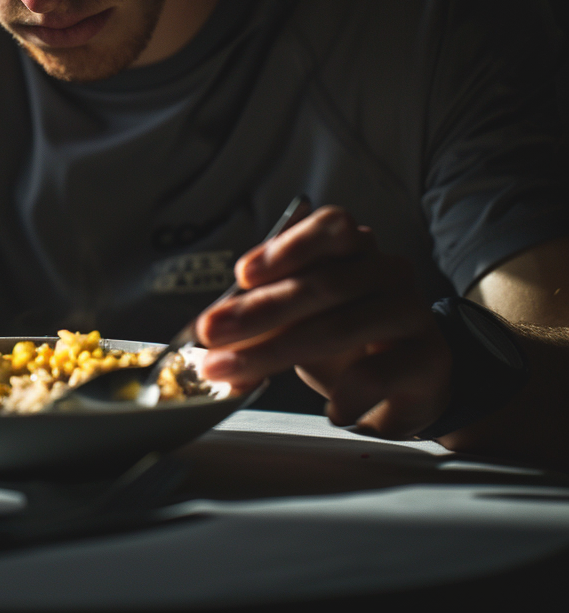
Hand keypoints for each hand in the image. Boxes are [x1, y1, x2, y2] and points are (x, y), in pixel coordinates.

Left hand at [195, 206, 451, 437]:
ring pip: (339, 327)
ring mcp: (412, 312)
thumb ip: (264, 317)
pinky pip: (376, 374)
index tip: (242, 275)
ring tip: (235, 374)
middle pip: (321, 283)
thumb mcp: (301, 319)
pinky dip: (344, 394)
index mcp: (356, 249)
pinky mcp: (429, 358)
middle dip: (258, 311)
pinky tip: (331, 411)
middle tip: (212, 332)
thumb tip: (211, 337)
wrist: (412, 385)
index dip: (285, 248)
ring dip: (275, 351)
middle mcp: (387, 271)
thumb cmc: (346, 342)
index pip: (328, 229)